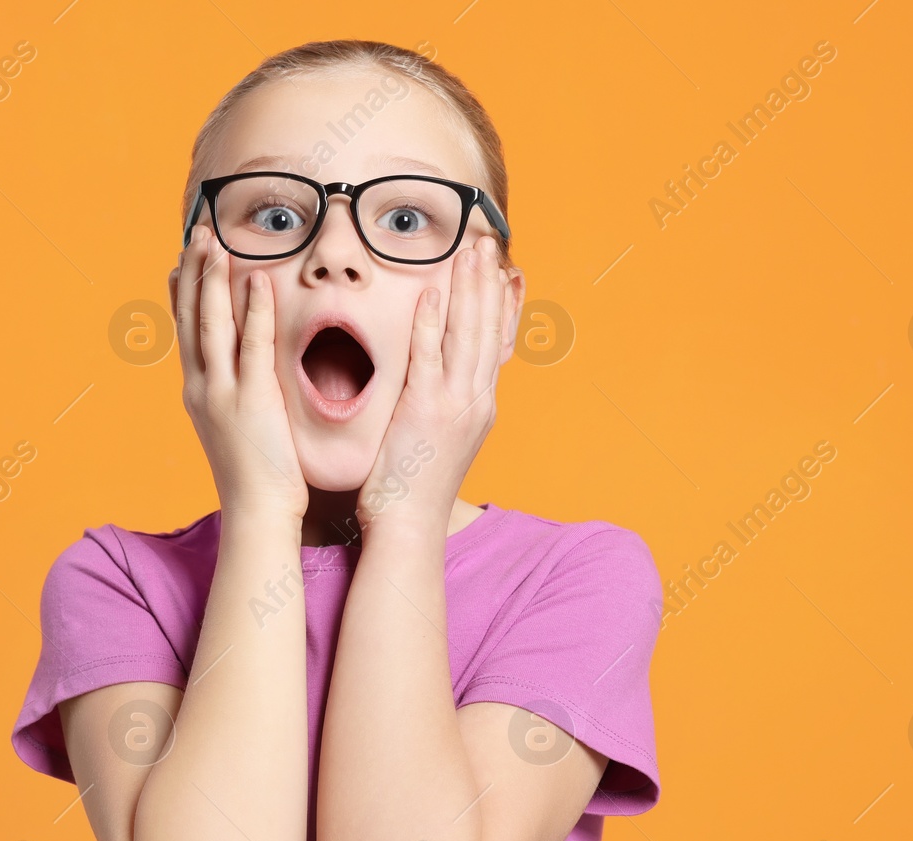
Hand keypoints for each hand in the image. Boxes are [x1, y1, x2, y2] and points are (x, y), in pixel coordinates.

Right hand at [170, 224, 308, 523]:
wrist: (257, 514)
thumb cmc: (255, 478)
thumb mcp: (236, 430)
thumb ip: (235, 398)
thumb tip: (242, 380)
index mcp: (198, 393)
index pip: (184, 332)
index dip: (180, 293)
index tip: (179, 261)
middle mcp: (202, 388)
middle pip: (191, 318)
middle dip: (193, 272)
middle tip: (197, 233)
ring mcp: (223, 393)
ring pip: (212, 324)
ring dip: (214, 279)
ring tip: (217, 241)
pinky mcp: (252, 400)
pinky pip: (253, 344)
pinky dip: (254, 309)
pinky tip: (256, 279)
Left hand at [356, 235, 512, 536]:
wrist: (409, 527)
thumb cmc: (413, 490)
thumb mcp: (440, 440)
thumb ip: (444, 406)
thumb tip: (440, 384)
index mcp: (479, 406)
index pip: (496, 342)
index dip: (500, 302)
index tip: (502, 268)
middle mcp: (476, 400)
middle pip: (487, 328)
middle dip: (488, 281)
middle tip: (488, 240)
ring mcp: (454, 404)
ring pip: (467, 334)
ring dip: (469, 288)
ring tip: (470, 250)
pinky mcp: (426, 410)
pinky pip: (429, 356)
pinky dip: (434, 321)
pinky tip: (434, 291)